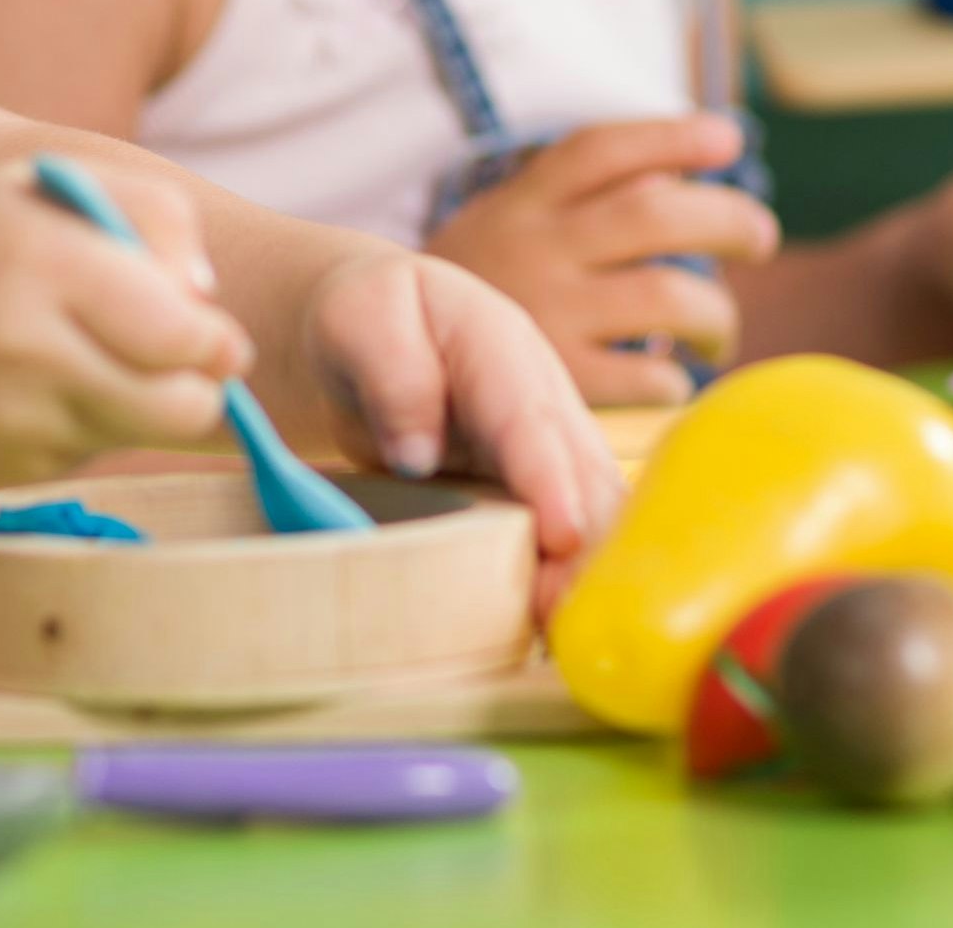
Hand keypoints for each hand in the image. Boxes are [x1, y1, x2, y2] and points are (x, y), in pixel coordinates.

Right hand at [0, 159, 253, 487]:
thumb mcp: (66, 183)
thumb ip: (161, 218)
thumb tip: (208, 305)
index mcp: (42, 264)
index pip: (176, 336)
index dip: (214, 340)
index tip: (214, 330)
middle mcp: (21, 352)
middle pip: (180, 411)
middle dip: (202, 387)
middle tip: (179, 356)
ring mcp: (8, 422)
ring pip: (144, 436)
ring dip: (145, 403)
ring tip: (90, 353)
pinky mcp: (5, 469)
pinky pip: (97, 454)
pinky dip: (95, 423)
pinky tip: (45, 384)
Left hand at [297, 247, 622, 598]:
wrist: (382, 330)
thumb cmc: (372, 320)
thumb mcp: (362, 320)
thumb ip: (392, 373)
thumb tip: (417, 453)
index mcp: (500, 347)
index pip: (528, 418)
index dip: (549, 477)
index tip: (562, 535)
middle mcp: (543, 400)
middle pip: (581, 474)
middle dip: (587, 543)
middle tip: (569, 613)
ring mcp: (550, 445)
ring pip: (590, 509)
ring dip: (586, 570)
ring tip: (567, 633)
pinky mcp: (541, 486)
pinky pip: (571, 530)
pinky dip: (572, 576)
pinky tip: (559, 626)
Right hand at [422, 115, 781, 406]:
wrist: (386, 360)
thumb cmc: (481, 286)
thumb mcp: (509, 220)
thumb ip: (584, 196)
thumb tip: (685, 176)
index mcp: (525, 202)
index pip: (604, 150)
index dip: (673, 136)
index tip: (730, 140)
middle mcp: (539, 249)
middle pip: (656, 215)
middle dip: (728, 221)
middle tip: (759, 239)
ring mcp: (549, 314)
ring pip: (668, 295)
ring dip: (717, 313)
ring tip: (717, 330)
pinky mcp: (557, 383)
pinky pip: (647, 376)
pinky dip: (675, 378)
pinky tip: (672, 380)